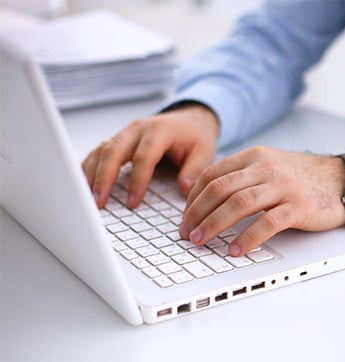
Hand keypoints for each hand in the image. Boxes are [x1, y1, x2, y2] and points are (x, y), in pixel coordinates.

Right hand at [82, 102, 219, 208]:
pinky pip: (98, 152)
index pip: (144, 157)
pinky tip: (84, 185)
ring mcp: (125, 133)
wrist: (190, 120)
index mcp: (159, 131)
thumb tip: (185, 190)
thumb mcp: (204, 152)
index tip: (133, 202)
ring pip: (101, 151)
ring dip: (92, 174)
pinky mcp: (118, 140)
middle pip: (114, 151)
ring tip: (87, 198)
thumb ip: (194, 170)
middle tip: (98, 202)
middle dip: (104, 178)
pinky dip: (89, 168)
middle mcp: (137, 129)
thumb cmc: (195, 137)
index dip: (137, 181)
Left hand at [179, 146, 344, 255]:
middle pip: (220, 189)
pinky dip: (248, 238)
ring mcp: (283, 186)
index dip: (193, 199)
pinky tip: (237, 249)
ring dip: (215, 225)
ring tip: (202, 241)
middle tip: (187, 233)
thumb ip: (245, 176)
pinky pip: (267, 223)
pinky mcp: (299, 206)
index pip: (212, 175)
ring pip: (238, 203)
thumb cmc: (305, 179)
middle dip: (197, 213)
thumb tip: (212, 199)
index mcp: (255, 158)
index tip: (186, 218)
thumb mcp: (272, 167)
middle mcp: (266, 168)